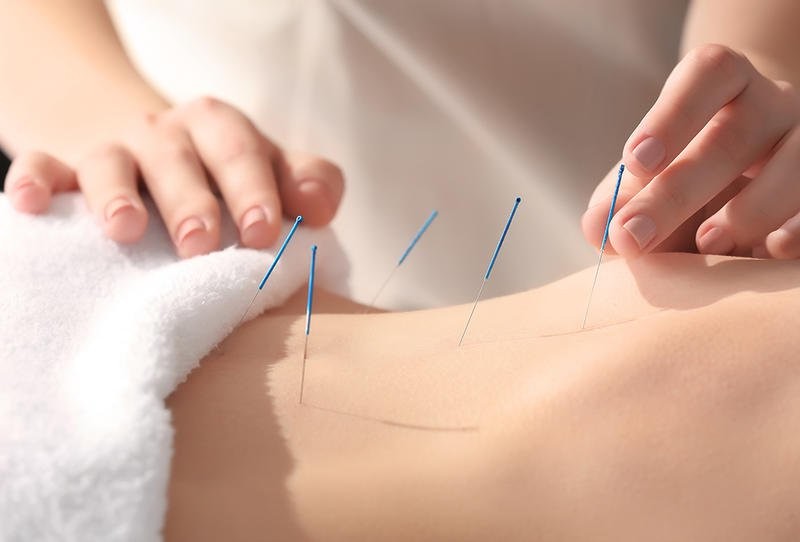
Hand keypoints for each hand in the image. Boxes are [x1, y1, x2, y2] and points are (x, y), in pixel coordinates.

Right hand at [4, 96, 344, 257]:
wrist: (152, 150)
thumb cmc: (223, 174)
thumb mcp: (269, 170)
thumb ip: (308, 183)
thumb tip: (322, 208)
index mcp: (220, 129)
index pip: (240, 149)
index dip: (253, 188)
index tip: (264, 234)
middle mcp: (167, 134)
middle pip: (178, 158)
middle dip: (190, 200)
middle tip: (201, 244)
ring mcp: (115, 150)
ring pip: (110, 162)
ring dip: (115, 193)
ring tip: (124, 229)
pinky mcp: (66, 168)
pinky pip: (43, 166)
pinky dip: (35, 181)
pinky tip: (35, 203)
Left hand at [582, 44, 799, 258]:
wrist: (746, 174)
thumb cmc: (683, 168)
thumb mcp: (646, 177)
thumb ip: (619, 200)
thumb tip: (597, 229)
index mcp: (723, 83)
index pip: (707, 75)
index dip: (671, 116)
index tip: (635, 161)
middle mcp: (771, 103)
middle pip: (733, 136)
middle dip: (678, 191)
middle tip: (633, 235)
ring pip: (794, 166)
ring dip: (748, 210)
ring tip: (706, 243)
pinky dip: (798, 228)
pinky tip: (770, 251)